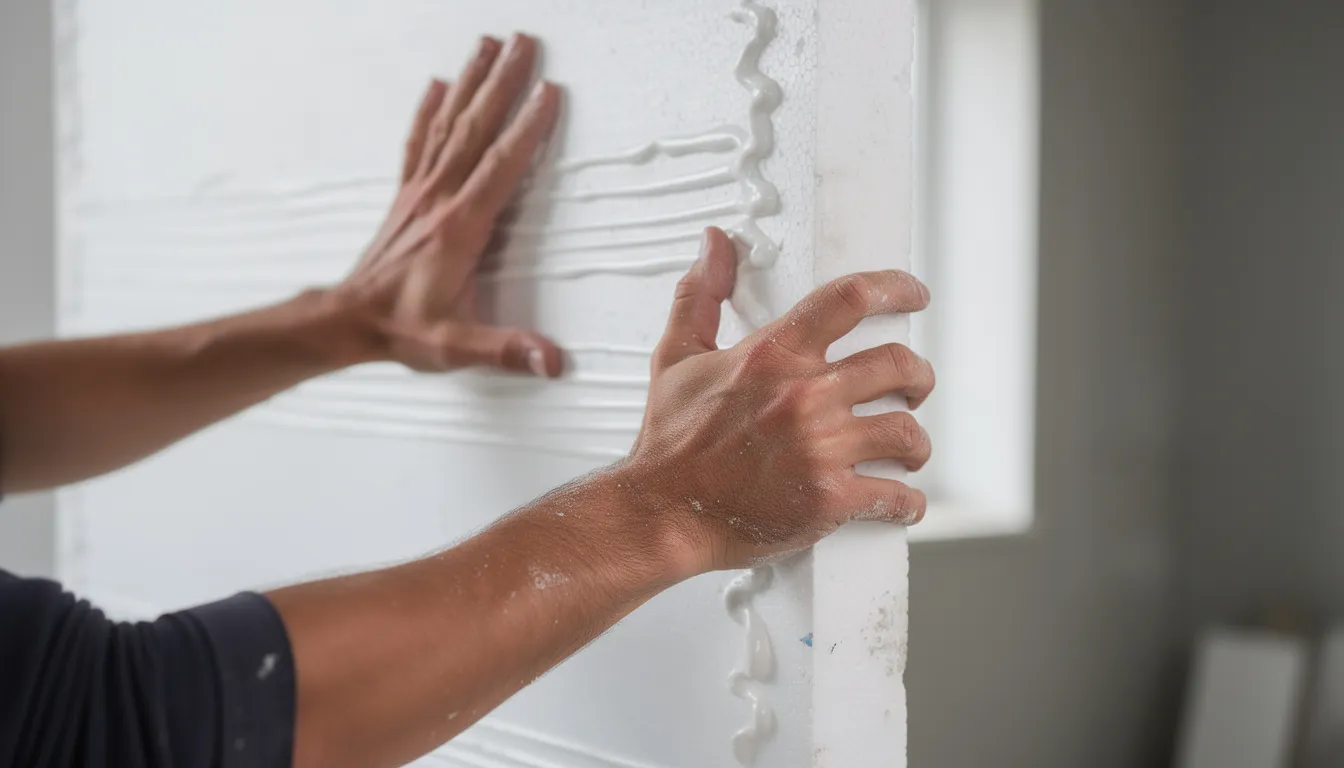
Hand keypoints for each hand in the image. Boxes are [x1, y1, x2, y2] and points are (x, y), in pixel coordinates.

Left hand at [335, 34, 562, 375]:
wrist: (348, 322)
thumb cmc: (403, 331)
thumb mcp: (455, 348)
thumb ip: (505, 351)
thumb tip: (553, 361)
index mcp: (459, 228)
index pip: (500, 167)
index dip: (527, 129)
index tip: (549, 92)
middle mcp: (439, 200)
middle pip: (476, 129)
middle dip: (503, 83)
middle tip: (526, 43)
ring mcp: (420, 194)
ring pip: (448, 125)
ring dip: (472, 83)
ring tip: (489, 44)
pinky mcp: (407, 198)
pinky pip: (418, 143)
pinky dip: (428, 110)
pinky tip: (437, 84)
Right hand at [626, 228, 935, 573]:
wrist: (661, 513)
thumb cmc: (668, 443)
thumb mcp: (676, 356)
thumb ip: (700, 295)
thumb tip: (715, 244)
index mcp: (772, 355)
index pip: (851, 298)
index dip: (895, 287)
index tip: (914, 294)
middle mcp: (803, 396)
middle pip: (898, 364)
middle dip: (918, 376)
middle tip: (915, 387)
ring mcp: (821, 448)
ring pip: (906, 431)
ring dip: (916, 441)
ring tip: (909, 450)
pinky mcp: (829, 499)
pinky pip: (895, 496)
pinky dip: (907, 502)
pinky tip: (903, 502)